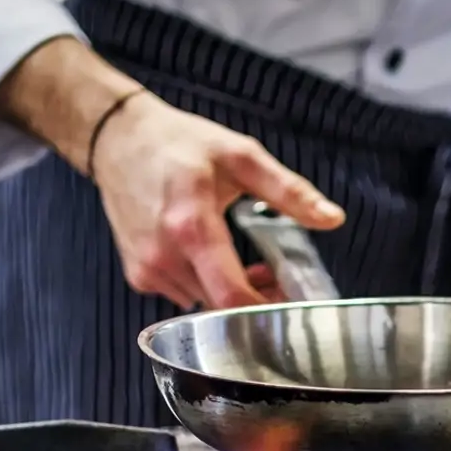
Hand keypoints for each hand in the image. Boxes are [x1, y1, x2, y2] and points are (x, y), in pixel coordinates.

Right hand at [91, 90, 343, 308]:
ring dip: (229, 295)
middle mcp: (164, 255)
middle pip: (221, 307)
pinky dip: (205, 288)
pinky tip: (213, 262)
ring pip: (203, 305)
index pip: (232, 296)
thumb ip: (289, 191)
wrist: (117, 139)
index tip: (291, 302)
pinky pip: (182, 296)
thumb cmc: (178, 144)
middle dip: (255, 300)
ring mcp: (147, 268)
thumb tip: (332, 218)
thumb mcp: (241, 156)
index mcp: (191, 226)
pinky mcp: (139, 274)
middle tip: (276, 276)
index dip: (267, 310)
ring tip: (247, 265)